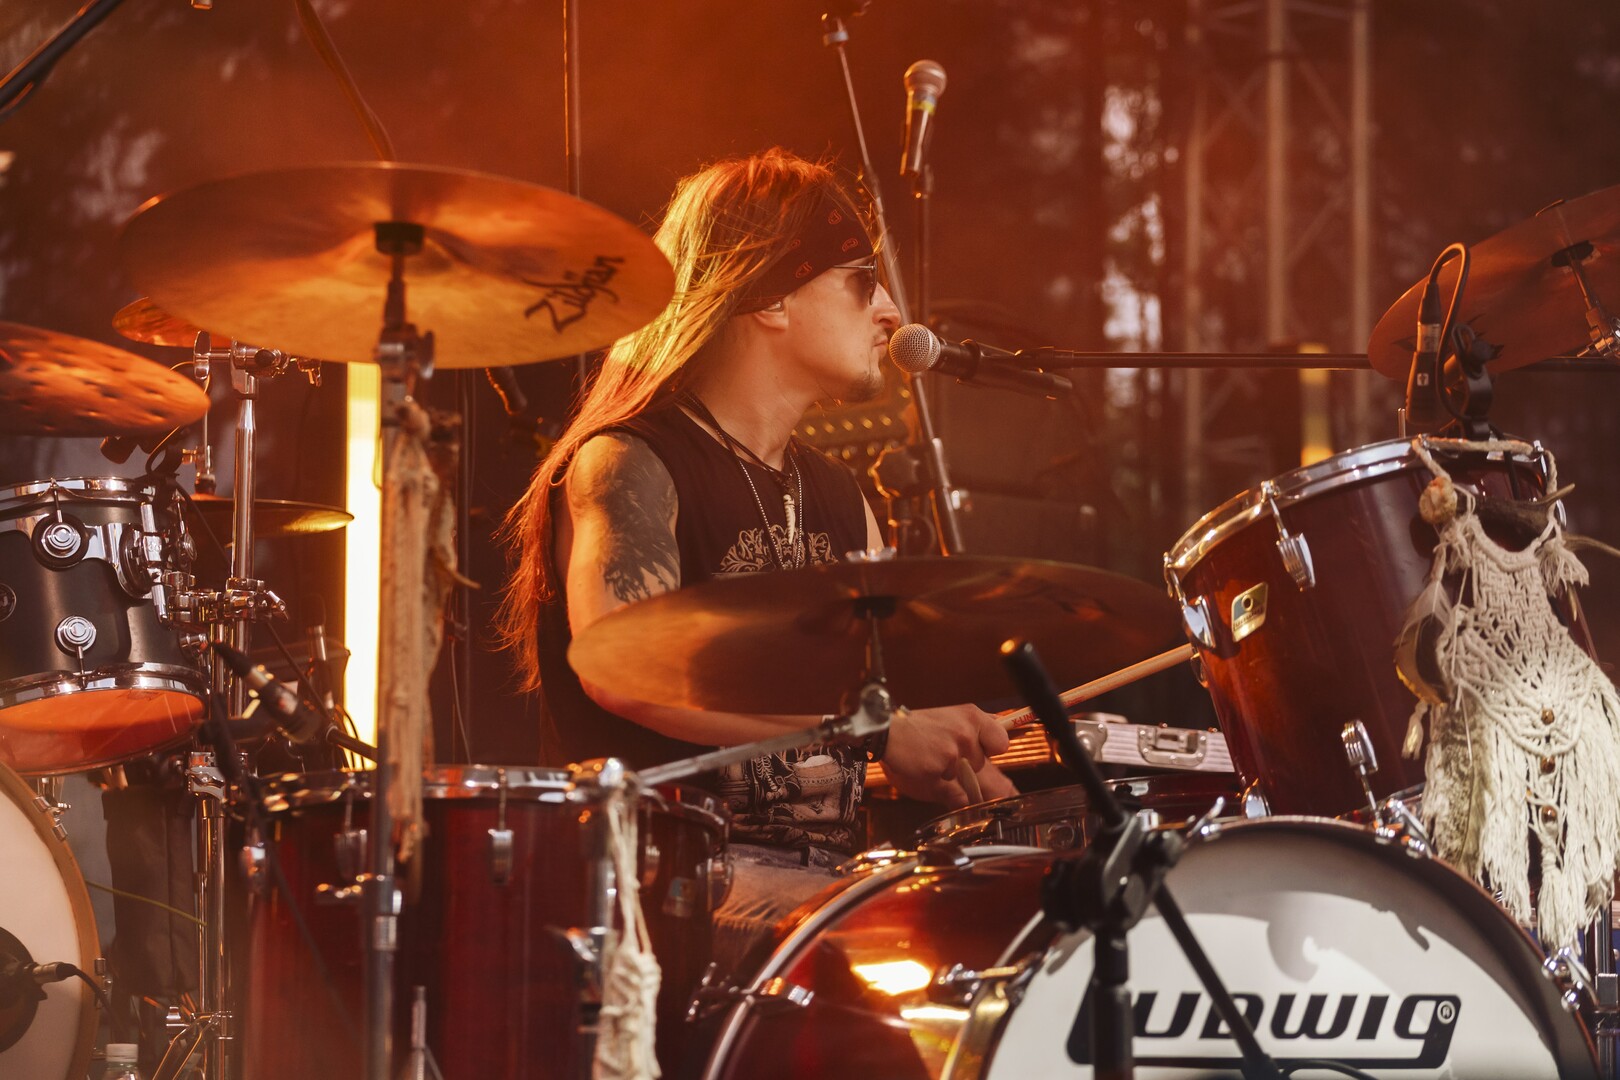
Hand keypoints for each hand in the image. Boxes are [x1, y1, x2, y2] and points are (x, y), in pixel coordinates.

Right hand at [881, 704, 1017, 807]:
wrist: (887, 732)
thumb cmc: (918, 726)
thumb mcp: (952, 716)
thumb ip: (978, 726)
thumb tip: (1004, 731)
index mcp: (972, 716)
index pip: (1001, 742)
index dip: (991, 748)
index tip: (983, 748)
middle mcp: (965, 732)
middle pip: (981, 763)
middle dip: (966, 762)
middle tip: (944, 748)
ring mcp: (952, 752)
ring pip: (963, 775)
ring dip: (950, 771)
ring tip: (931, 754)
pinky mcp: (938, 769)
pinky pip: (946, 785)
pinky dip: (935, 778)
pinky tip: (923, 764)